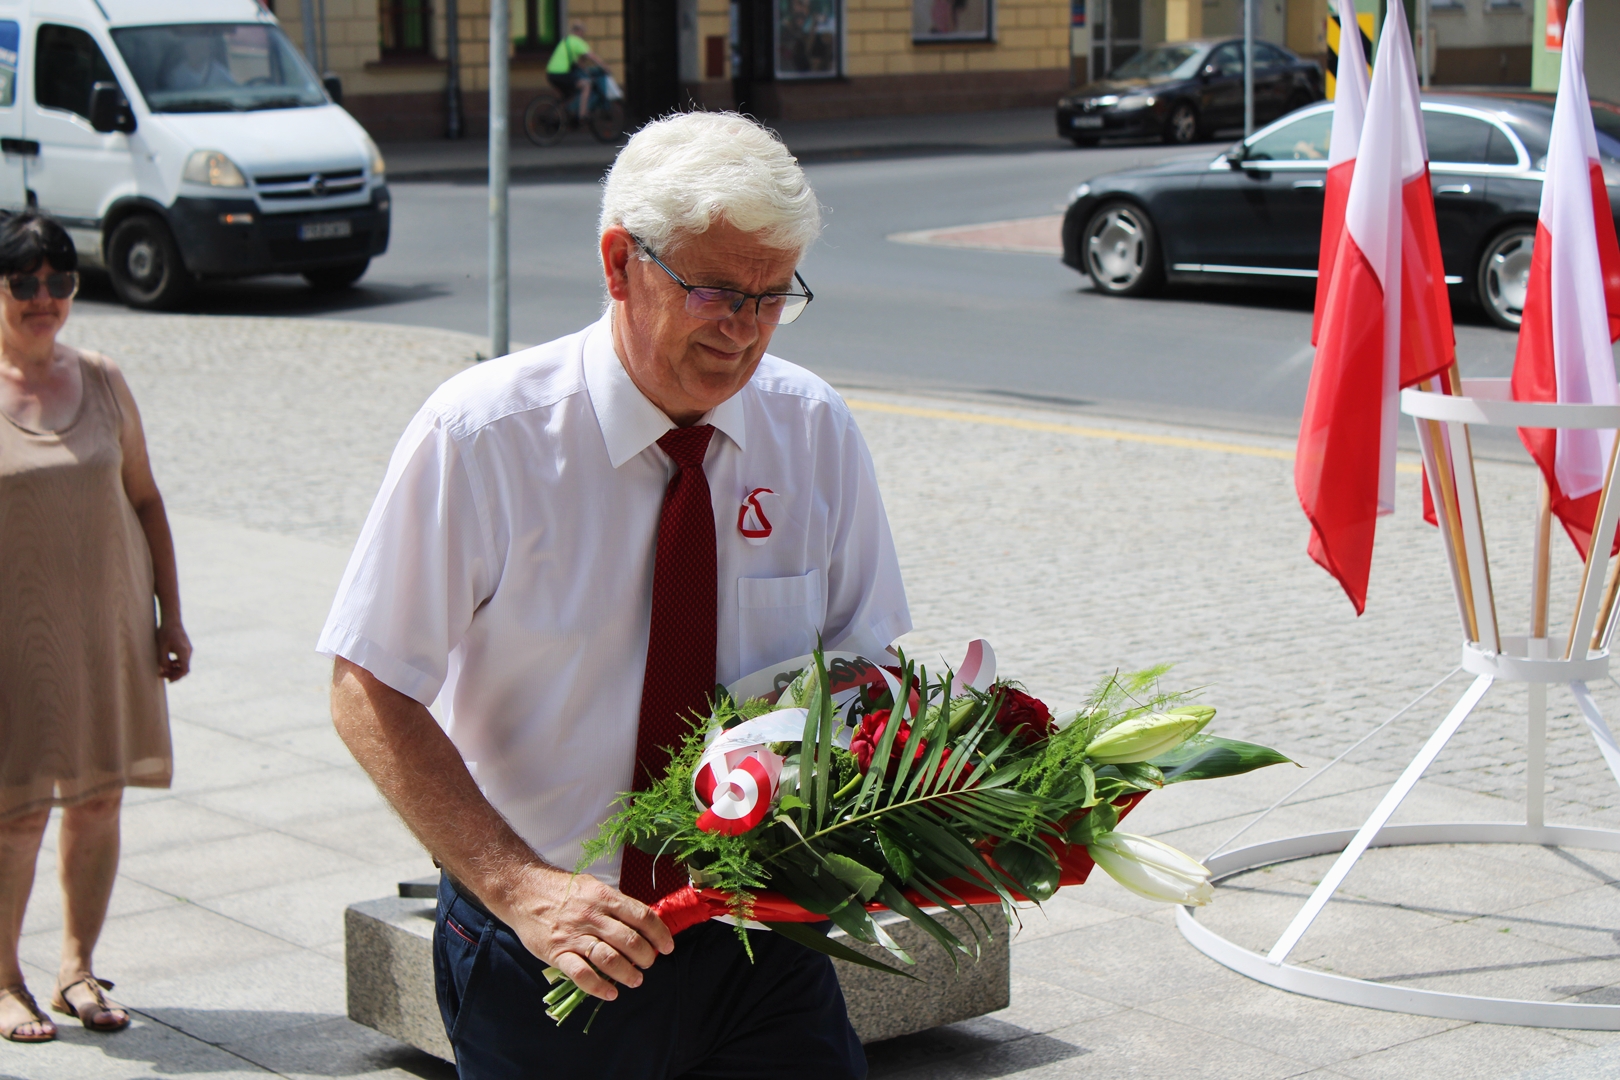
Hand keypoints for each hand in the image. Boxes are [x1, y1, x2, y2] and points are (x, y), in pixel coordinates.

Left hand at [155, 621, 191, 680]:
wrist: (172, 620)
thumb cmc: (165, 632)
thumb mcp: (161, 648)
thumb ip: (163, 661)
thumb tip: (165, 670)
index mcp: (183, 652)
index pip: (184, 670)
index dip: (177, 677)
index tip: (168, 680)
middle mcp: (188, 652)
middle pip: (184, 668)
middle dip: (174, 674)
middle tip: (162, 675)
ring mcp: (188, 649)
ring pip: (183, 664)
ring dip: (174, 668)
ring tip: (163, 669)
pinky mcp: (186, 647)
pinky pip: (183, 659)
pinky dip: (176, 663)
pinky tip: (167, 661)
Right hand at [497, 865, 674, 1001]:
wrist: (522, 891)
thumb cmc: (563, 890)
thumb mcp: (594, 887)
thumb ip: (616, 904)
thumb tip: (643, 922)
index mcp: (605, 897)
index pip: (642, 917)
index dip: (660, 934)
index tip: (667, 946)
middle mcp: (592, 916)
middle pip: (630, 940)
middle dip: (646, 957)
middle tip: (649, 963)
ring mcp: (574, 935)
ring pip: (609, 959)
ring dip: (628, 973)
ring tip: (635, 980)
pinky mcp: (557, 952)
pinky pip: (581, 974)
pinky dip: (599, 987)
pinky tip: (610, 993)